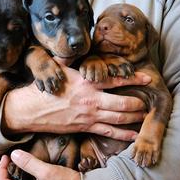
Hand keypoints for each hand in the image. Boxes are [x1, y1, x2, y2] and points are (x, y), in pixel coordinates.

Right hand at [2, 66, 150, 140]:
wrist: (30, 110)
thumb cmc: (44, 88)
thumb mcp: (56, 68)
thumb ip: (68, 57)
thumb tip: (73, 44)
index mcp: (86, 82)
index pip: (115, 79)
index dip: (134, 78)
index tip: (148, 78)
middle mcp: (91, 99)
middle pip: (123, 102)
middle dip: (138, 103)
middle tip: (149, 102)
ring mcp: (89, 116)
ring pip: (118, 118)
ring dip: (134, 118)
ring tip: (145, 116)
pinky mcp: (84, 128)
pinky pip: (108, 132)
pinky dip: (122, 135)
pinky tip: (133, 135)